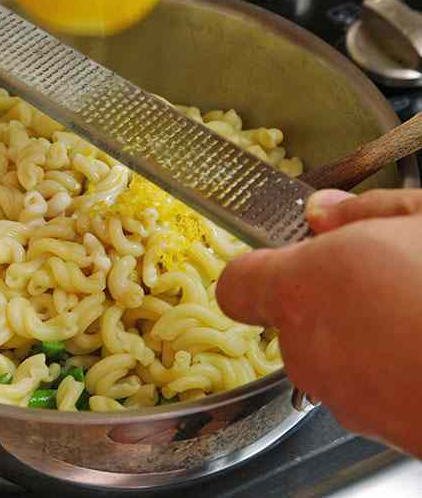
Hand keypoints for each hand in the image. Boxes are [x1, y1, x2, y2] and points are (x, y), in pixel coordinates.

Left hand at [217, 188, 421, 453]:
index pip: (239, 285)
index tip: (302, 259)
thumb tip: (326, 210)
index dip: (266, 271)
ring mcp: (346, 399)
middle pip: (297, 323)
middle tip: (389, 283)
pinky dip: (399, 379)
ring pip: (339, 363)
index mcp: (299, 288)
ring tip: (419, 319)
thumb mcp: (421, 219)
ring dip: (369, 343)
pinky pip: (376, 397)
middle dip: (335, 304)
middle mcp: (308, 350)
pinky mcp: (385, 434)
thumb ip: (363, 211)